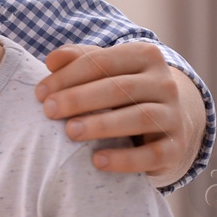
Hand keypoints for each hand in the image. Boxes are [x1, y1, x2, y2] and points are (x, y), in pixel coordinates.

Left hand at [35, 43, 203, 186]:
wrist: (166, 122)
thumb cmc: (122, 92)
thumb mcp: (104, 70)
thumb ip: (78, 59)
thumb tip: (52, 60)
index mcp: (144, 56)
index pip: (101, 61)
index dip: (68, 76)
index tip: (40, 93)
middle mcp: (164, 83)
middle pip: (119, 88)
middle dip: (79, 99)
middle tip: (49, 111)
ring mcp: (173, 115)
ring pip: (141, 117)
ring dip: (102, 125)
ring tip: (70, 132)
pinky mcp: (176, 147)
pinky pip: (153, 154)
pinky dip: (125, 159)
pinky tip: (97, 161)